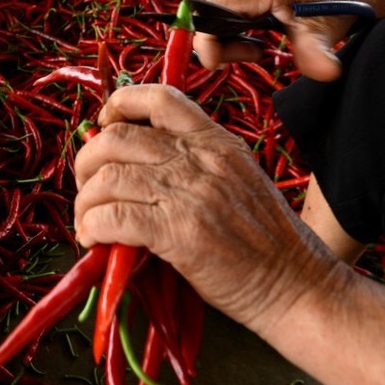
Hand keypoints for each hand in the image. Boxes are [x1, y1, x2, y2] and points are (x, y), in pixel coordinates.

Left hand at [73, 85, 346, 336]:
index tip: (103, 127)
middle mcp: (201, 159)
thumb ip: (194, 166)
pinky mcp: (179, 233)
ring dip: (85, 202)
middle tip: (87, 189)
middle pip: (117, 138)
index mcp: (216, 142)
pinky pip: (113, 218)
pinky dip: (92, 227)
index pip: (159, 98)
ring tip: (87, 222)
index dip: (119, 106)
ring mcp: (190, 194)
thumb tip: (134, 168)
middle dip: (87, 162)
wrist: (299, 286)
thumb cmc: (268, 243)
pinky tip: (95, 241)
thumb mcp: (238, 180)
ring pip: (108, 178)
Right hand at [193, 0, 363, 81]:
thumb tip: (328, 73)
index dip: (207, 43)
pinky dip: (230, 36)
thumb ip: (318, 55)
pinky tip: (254, 41)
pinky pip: (218, 17)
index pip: (212, 14)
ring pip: (211, 20)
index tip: (220, 66)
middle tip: (255, 56)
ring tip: (258, 50)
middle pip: (208, 19)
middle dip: (222, 47)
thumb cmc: (333, 10)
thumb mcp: (324, 34)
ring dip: (227, 44)